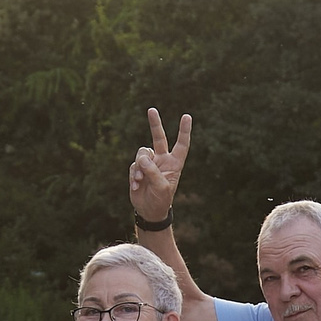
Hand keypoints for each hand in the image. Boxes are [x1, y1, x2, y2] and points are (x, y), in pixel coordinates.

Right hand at [129, 107, 190, 222]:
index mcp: (174, 163)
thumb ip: (153, 172)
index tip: (186, 116)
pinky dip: (133, 175)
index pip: (181, 144)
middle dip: (155, 124)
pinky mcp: (137, 169)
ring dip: (139, 167)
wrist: (149, 211)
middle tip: (151, 110)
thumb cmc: (161, 200)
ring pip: (142, 153)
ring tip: (139, 180)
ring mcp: (149, 163)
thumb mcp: (162, 187)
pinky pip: (133, 165)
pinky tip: (136, 186)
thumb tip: (143, 158)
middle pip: (158, 138)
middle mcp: (162, 160)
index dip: (184, 131)